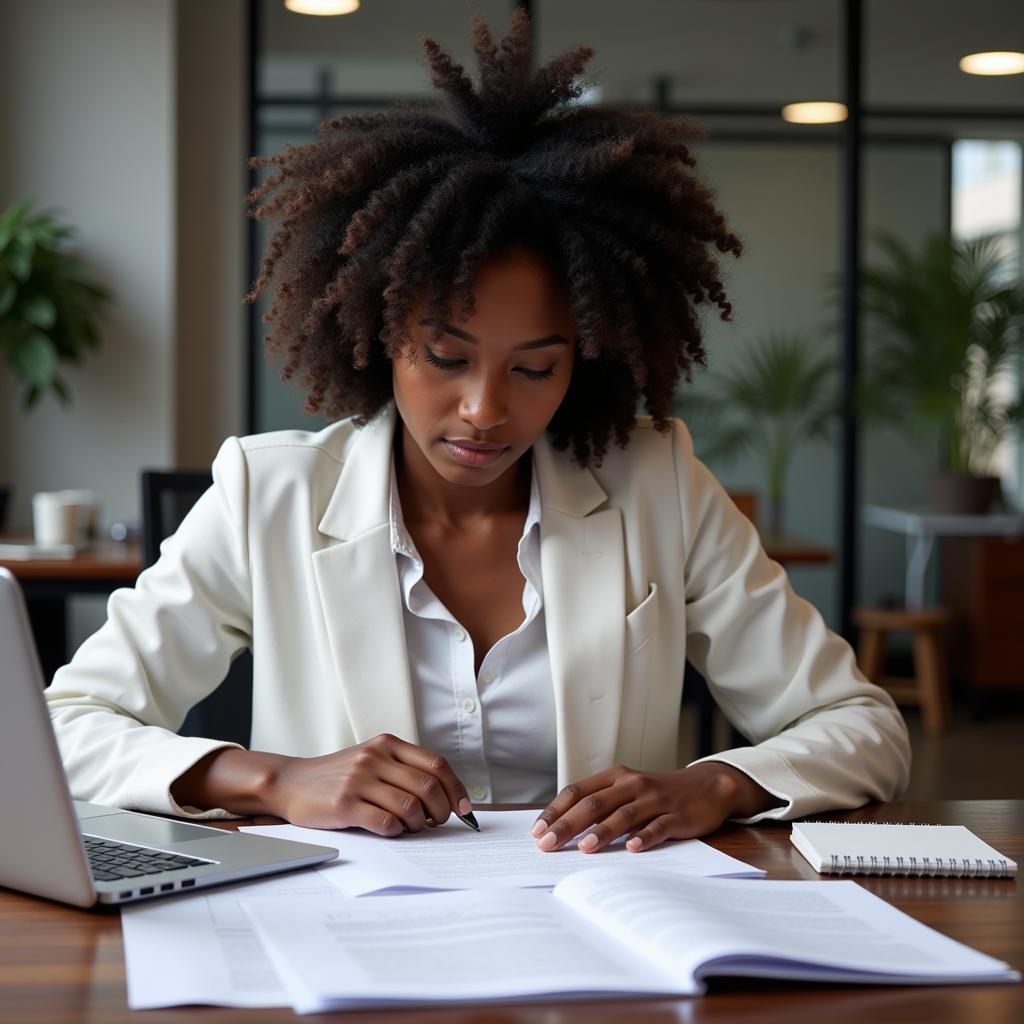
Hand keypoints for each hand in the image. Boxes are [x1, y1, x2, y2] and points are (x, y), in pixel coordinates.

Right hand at [266, 733, 472, 835]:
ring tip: (411, 827)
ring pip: (410, 806)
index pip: (436, 764)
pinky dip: (396, 831)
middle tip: (436, 822)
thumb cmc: (339, 775)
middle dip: (441, 811)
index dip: (456, 788)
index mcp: (387, 744)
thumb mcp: (372, 759)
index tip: (464, 809)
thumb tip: (446, 797)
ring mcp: (359, 780)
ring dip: (418, 824)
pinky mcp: (344, 804)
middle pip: (428, 786)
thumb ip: (403, 769)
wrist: (291, 781)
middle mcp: (375, 758)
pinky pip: (385, 822)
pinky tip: (391, 830)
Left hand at [530, 761, 780, 852]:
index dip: (556, 810)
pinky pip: (658, 826)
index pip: (577, 791)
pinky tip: (632, 848)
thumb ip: (600, 804)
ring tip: (584, 848)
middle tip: (548, 844)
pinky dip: (644, 837)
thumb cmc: (658, 793)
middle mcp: (632, 784)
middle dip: (568, 825)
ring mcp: (655, 799)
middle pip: (594, 804)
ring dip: (602, 832)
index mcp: (615, 777)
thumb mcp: (626, 790)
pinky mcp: (677, 816)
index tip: (537, 831)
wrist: (706, 786)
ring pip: (623, 815)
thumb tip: (561, 828)